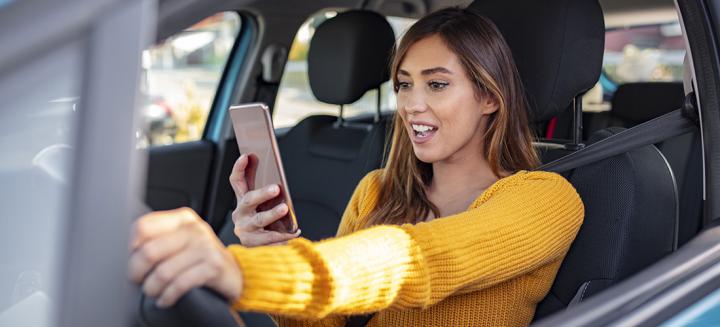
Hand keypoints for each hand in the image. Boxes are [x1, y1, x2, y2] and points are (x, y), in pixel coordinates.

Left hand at [128, 208, 242, 307]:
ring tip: (152, 293)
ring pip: (163, 272)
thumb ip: (158, 240)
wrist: (234, 272)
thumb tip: (125, 254)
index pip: (143, 227)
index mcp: (182, 218)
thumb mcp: (181, 241)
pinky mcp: (213, 266)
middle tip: (137, 281)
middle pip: (149, 251)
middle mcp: (194, 229)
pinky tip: (165, 300)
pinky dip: (168, 297)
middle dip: (136, 273)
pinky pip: (180, 284)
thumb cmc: (200, 258)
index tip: (128, 261)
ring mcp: (205, 247)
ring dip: (152, 289)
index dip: (129, 248)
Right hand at [229, 154, 299, 246]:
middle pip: (248, 199)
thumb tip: (282, 186)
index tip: (246, 156)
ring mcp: (243, 229)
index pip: (237, 181)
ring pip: (259, 219)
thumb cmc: (266, 223)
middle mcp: (239, 213)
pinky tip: (294, 232)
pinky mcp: (249, 243)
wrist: (257, 251)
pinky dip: (283, 235)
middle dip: (262, 193)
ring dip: (272, 213)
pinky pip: (267, 238)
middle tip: (276, 188)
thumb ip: (270, 197)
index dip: (239, 168)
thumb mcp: (265, 207)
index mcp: (242, 200)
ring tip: (285, 209)